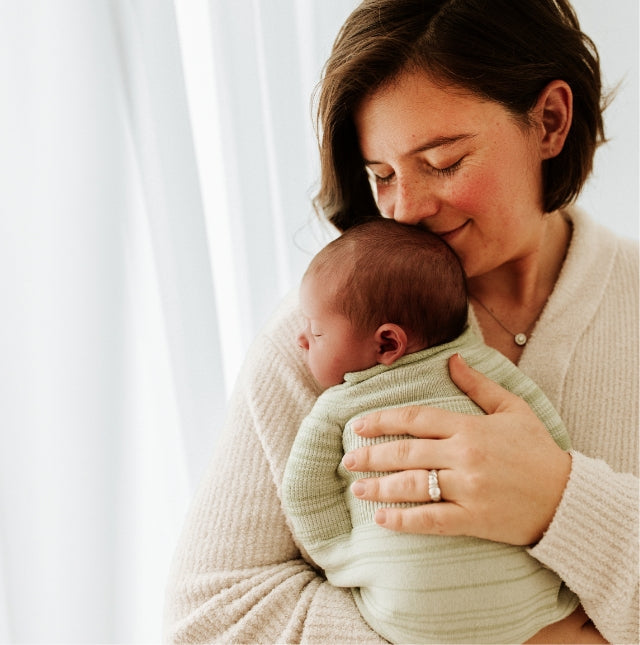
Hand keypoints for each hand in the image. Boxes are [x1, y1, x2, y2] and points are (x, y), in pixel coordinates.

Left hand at [343, 354, 571, 545]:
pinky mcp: (475, 520)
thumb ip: (479, 385)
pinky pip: (432, 520)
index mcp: (469, 428)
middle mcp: (464, 455)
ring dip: (380, 487)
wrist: (568, 498)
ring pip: (413, 485)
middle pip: (406, 451)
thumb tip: (452, 358)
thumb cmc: (537, 451)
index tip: (358, 425)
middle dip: (372, 455)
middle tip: (348, 460)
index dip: (383, 420)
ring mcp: (469, 489)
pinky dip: (404, 520)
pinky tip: (382, 519)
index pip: (416, 418)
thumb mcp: (513, 409)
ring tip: (357, 488)